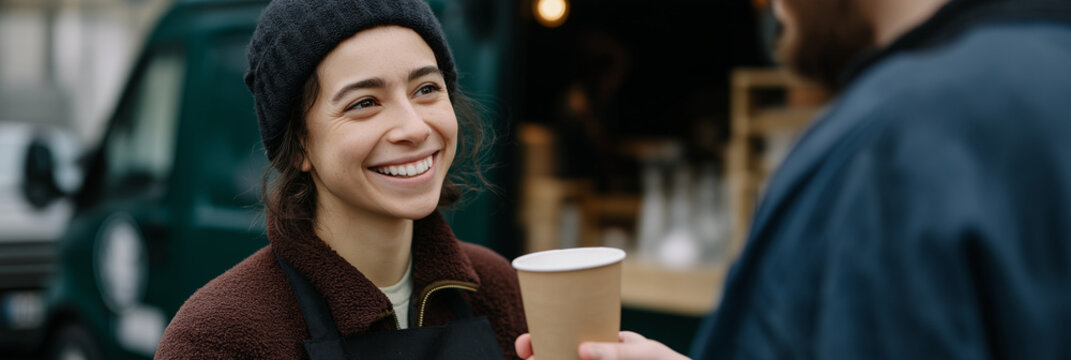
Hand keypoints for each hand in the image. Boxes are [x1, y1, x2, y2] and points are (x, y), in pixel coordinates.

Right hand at [515, 331, 690, 359]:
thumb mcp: (646, 354)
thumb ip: (619, 352)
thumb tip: (583, 349)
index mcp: (605, 345)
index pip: (569, 337)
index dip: (544, 336)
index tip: (528, 340)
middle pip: (560, 355)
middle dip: (539, 353)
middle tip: (526, 352)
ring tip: (536, 359)